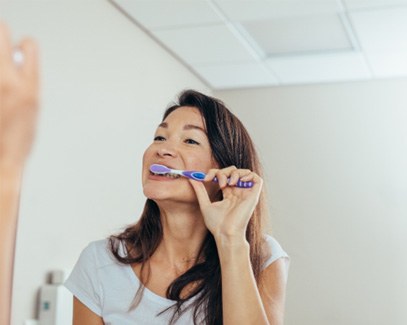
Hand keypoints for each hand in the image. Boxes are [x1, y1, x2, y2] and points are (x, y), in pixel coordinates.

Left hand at [0, 22, 38, 167]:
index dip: (22, 46)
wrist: (0, 159)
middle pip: (0, 32)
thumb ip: (26, 83)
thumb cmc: (16, 141)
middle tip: (2, 52)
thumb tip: (17, 66)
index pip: (27, 44)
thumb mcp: (32, 109)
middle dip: (2, 39)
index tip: (18, 52)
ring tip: (0, 79)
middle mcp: (7, 80)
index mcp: (29, 86)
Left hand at [189, 166, 262, 241]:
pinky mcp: (253, 196)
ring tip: (229, 183)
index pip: (224, 175)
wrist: (225, 233)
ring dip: (235, 173)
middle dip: (224, 172)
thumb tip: (191, 178)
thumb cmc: (217, 224)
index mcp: (228, 194)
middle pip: (233, 171)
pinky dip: (248, 175)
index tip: (206, 178)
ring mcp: (246, 194)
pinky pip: (257, 179)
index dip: (215, 172)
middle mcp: (238, 192)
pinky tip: (239, 181)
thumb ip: (200, 191)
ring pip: (245, 172)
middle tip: (218, 182)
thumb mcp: (205, 204)